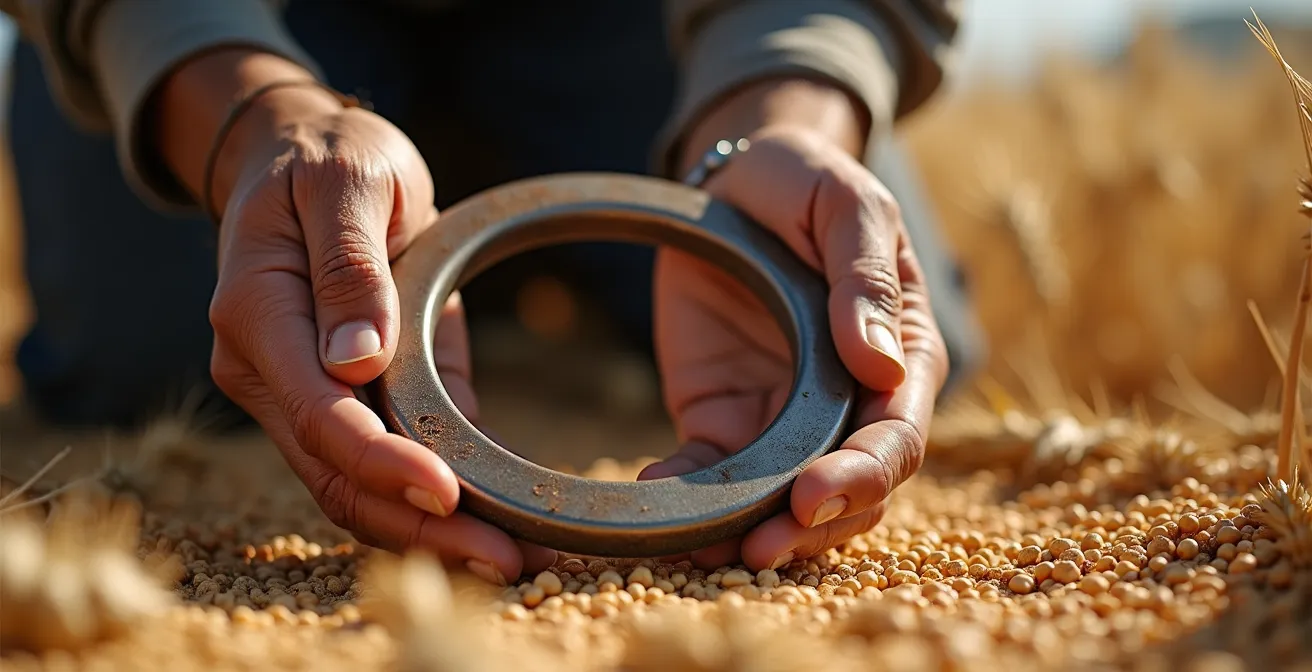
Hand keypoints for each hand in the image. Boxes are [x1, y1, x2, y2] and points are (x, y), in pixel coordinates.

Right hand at [194, 79, 552, 583]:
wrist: (305, 157)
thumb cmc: (328, 158)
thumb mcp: (348, 183)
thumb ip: (348, 268)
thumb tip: (355, 362)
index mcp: (257, 314)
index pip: (317, 411)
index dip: (380, 459)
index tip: (446, 490)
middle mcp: (266, 372)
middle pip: (336, 474)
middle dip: (417, 526)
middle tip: (503, 561)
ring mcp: (298, 395)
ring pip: (354, 489)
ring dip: (426, 534)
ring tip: (507, 562)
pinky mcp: (343, 400)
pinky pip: (378, 466)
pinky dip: (430, 505)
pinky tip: (491, 529)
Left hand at [640, 126, 948, 570]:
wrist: (739, 178)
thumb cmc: (806, 183)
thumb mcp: (844, 205)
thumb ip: (863, 276)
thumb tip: (878, 364)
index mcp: (899, 355)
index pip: (896, 436)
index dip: (861, 476)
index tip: (811, 494)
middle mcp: (850, 402)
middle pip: (848, 491)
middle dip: (808, 529)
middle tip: (757, 548)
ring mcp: (786, 420)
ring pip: (784, 503)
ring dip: (749, 534)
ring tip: (701, 551)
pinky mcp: (726, 421)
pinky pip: (711, 475)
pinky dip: (686, 502)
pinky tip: (652, 499)